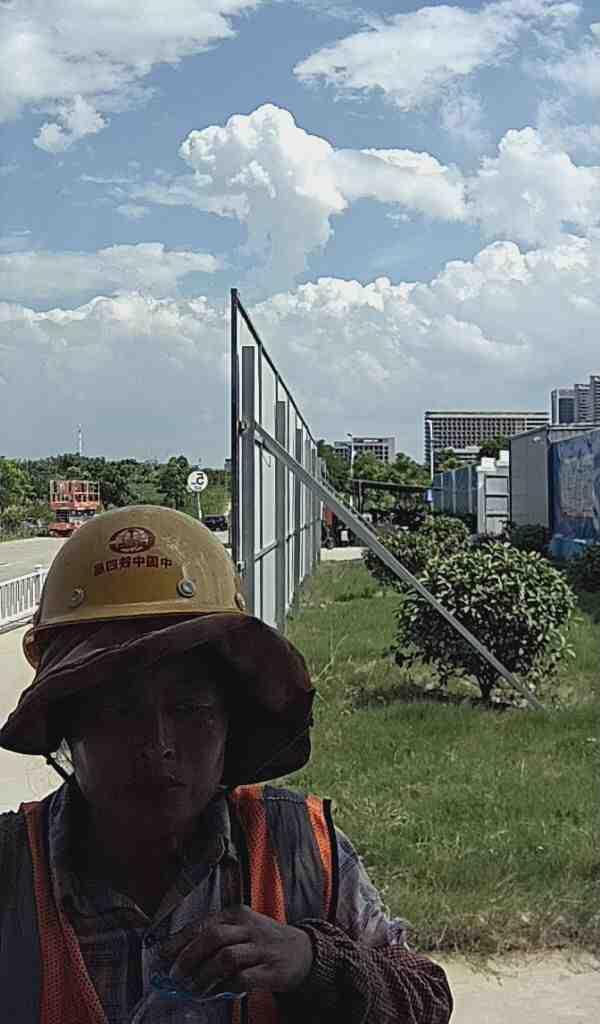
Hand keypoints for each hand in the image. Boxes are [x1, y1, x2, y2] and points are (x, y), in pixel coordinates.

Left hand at [158, 905, 313, 995]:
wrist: (303, 950)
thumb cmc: (264, 940)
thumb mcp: (241, 929)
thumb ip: (216, 939)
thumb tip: (179, 956)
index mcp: (236, 914)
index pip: (203, 923)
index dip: (179, 939)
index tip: (162, 954)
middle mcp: (248, 927)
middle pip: (213, 936)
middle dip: (189, 956)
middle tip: (176, 975)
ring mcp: (261, 947)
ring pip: (226, 957)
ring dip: (205, 975)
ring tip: (195, 988)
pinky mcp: (271, 969)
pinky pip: (243, 978)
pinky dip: (226, 987)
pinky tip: (219, 992)